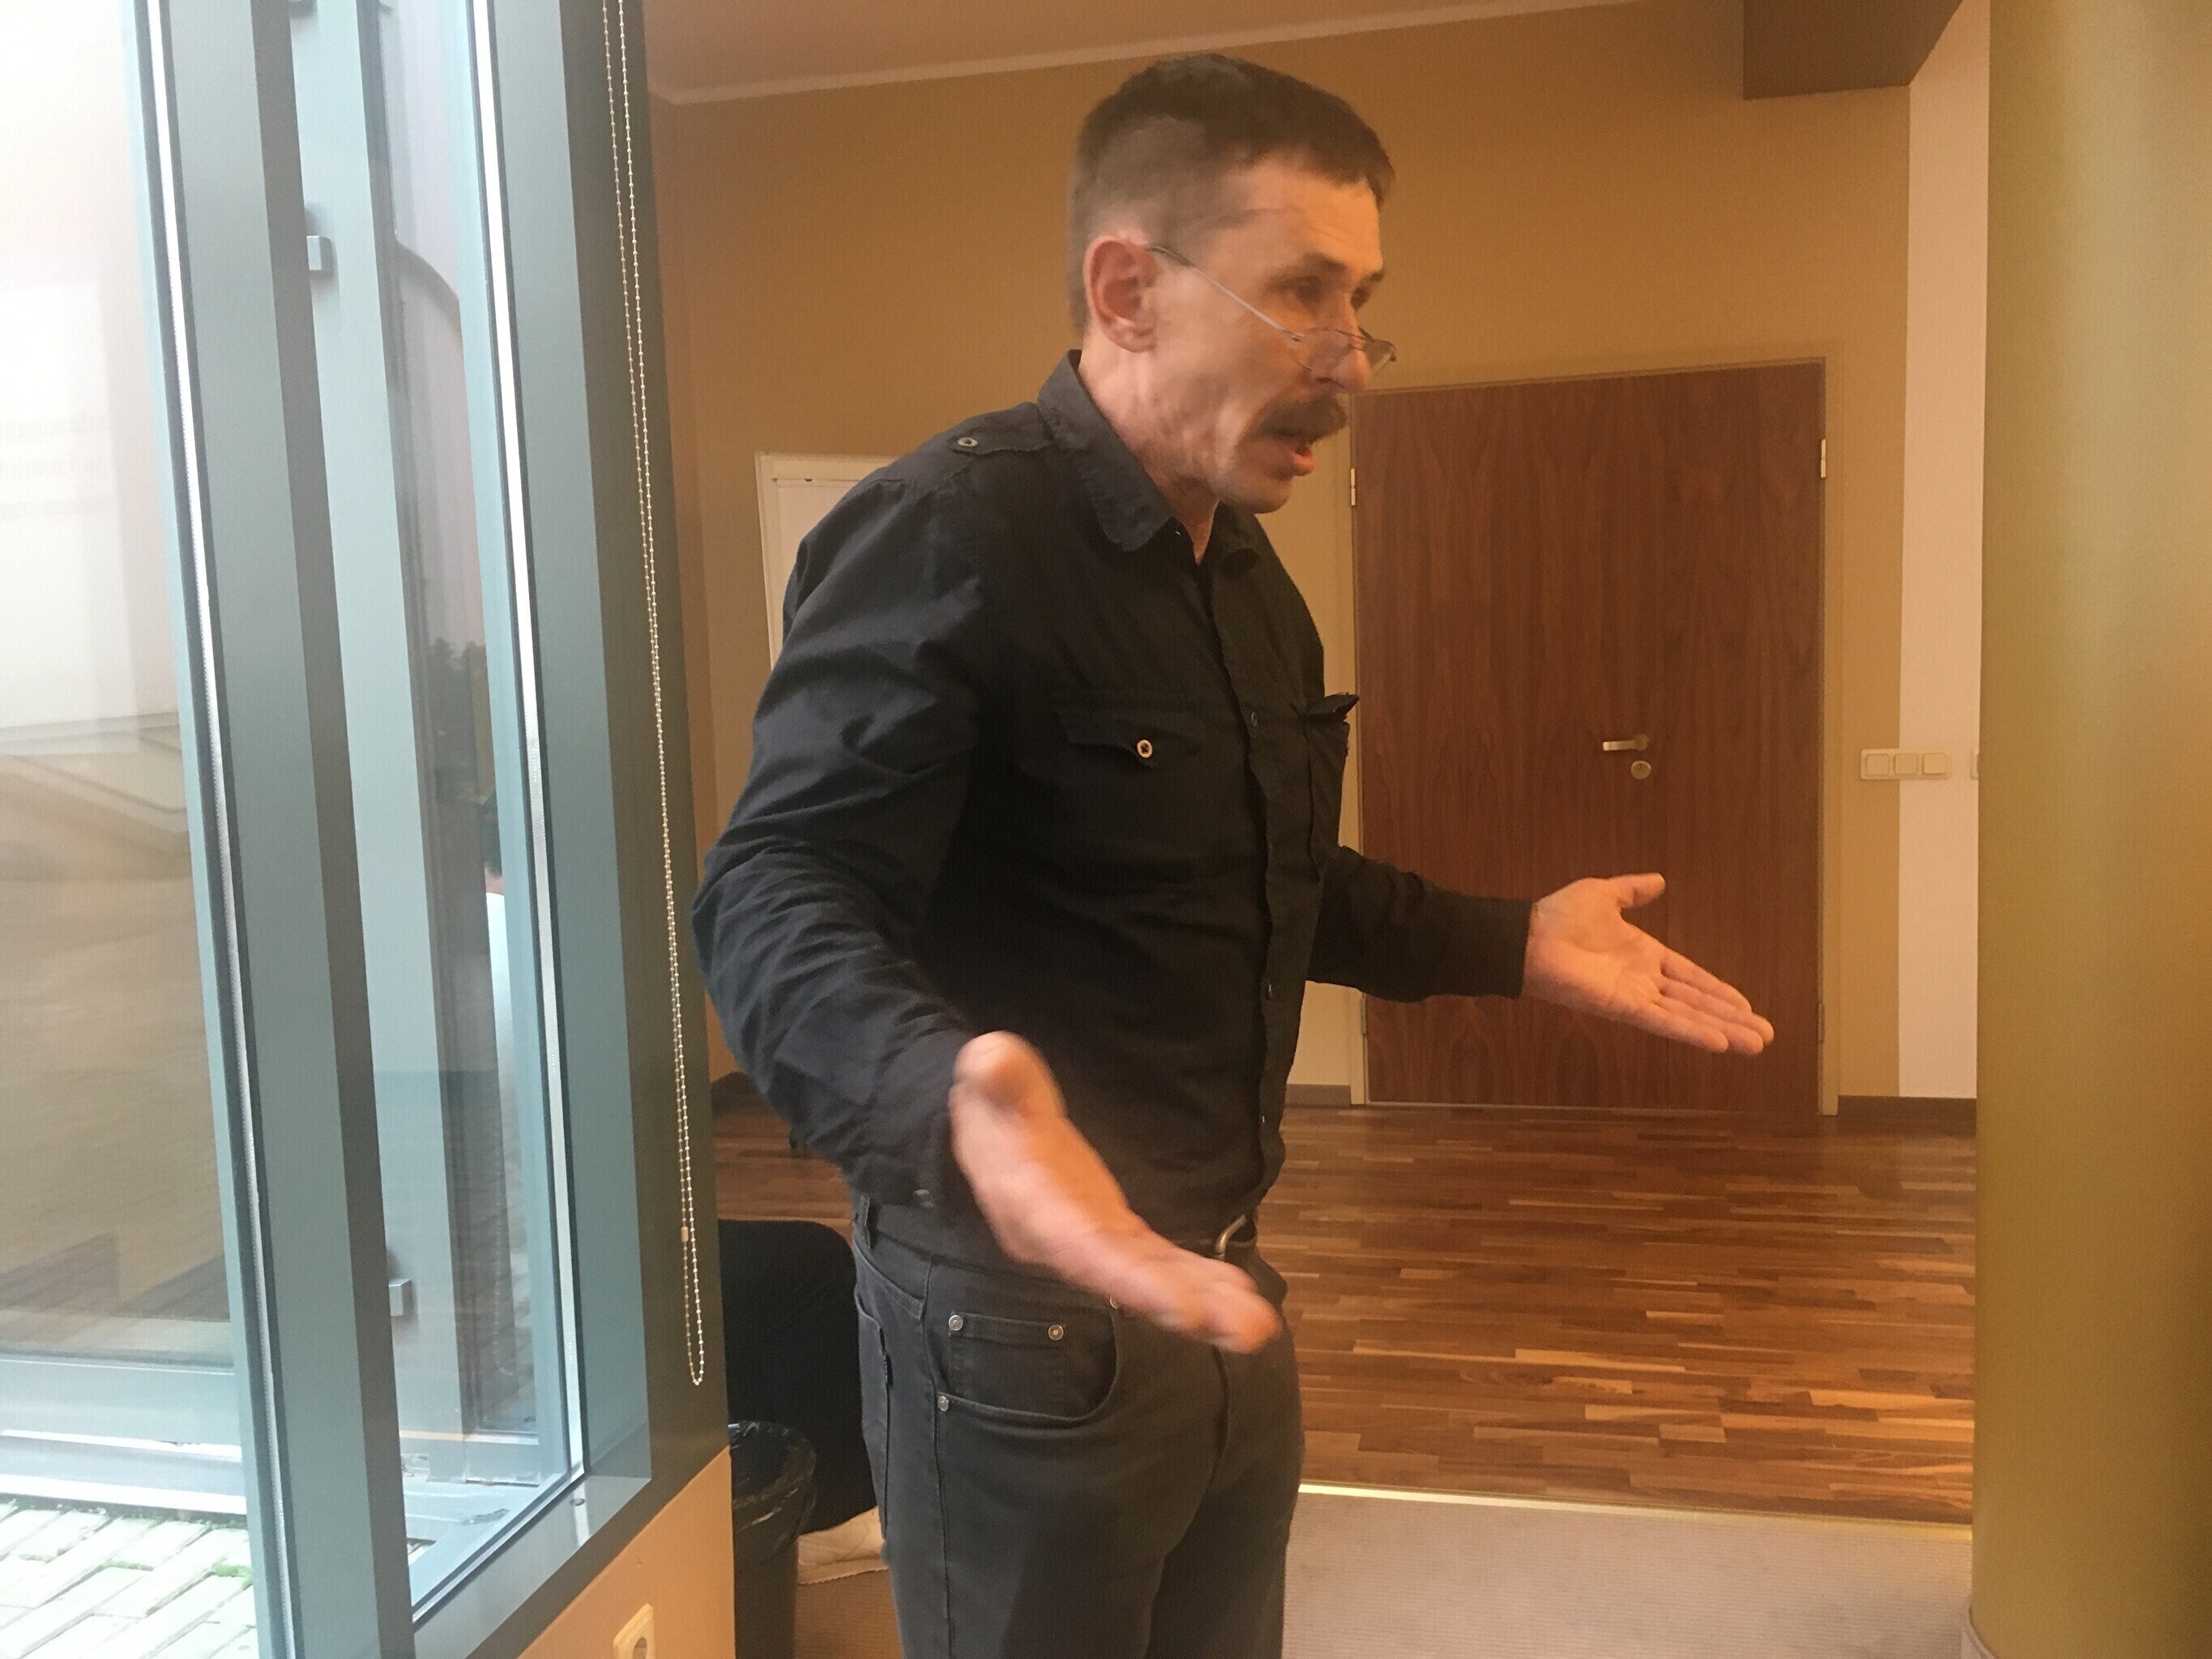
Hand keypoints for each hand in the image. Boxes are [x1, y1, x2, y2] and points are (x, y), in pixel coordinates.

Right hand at [947, 1031, 1281, 1353]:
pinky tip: (1241, 1293)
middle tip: (1249, 1331)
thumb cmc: (991, 1102)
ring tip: (1259, 1324)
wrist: (987, 1129)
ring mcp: (1094, 1241)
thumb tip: (993, 1057)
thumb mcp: (988, 1080)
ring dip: (1207, 1303)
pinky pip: (1159, 1262)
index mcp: (1033, 1207)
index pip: (1085, 1250)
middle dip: (1188, 1305)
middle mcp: (1064, 1239)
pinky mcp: (1115, 1234)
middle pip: (1129, 1279)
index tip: (1185, 1309)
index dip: (1133, 1282)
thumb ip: (999, 1077)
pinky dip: (1199, 1281)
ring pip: (1152, 1278)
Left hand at [1523, 874, 1773, 1053]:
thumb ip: (1632, 891)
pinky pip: (1663, 1021)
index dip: (1719, 991)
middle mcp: (1644, 981)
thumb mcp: (1603, 894)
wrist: (1527, 937)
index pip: (1691, 977)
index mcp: (1644, 955)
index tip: (1747, 1005)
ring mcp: (1635, 997)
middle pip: (1697, 1003)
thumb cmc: (1559, 916)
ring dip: (1722, 1030)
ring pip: (1688, 1017)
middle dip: (1732, 1019)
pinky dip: (1691, 1032)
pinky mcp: (1622, 1007)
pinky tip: (1719, 1042)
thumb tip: (1659, 881)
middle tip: (1765, 1036)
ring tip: (1756, 1046)